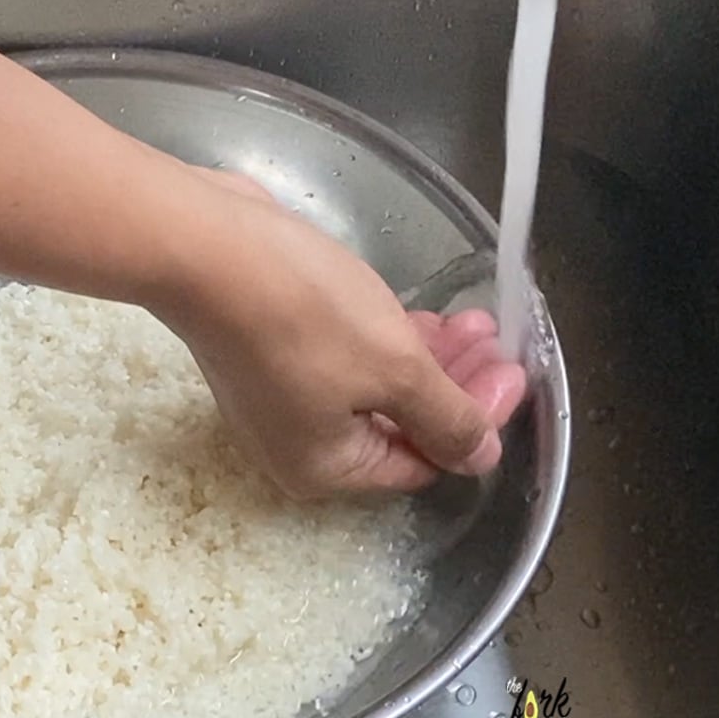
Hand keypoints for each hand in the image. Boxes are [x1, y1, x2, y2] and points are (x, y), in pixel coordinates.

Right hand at [149, 169, 526, 498]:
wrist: (205, 248)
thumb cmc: (306, 315)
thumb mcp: (396, 371)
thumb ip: (448, 418)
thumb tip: (480, 459)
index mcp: (325, 469)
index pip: (422, 462)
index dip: (475, 421)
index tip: (514, 370)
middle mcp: (296, 445)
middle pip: (398, 426)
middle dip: (454, 383)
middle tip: (497, 340)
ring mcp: (277, 397)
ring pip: (372, 388)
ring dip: (425, 356)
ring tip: (471, 317)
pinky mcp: (268, 351)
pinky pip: (342, 360)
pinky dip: (383, 342)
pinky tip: (419, 312)